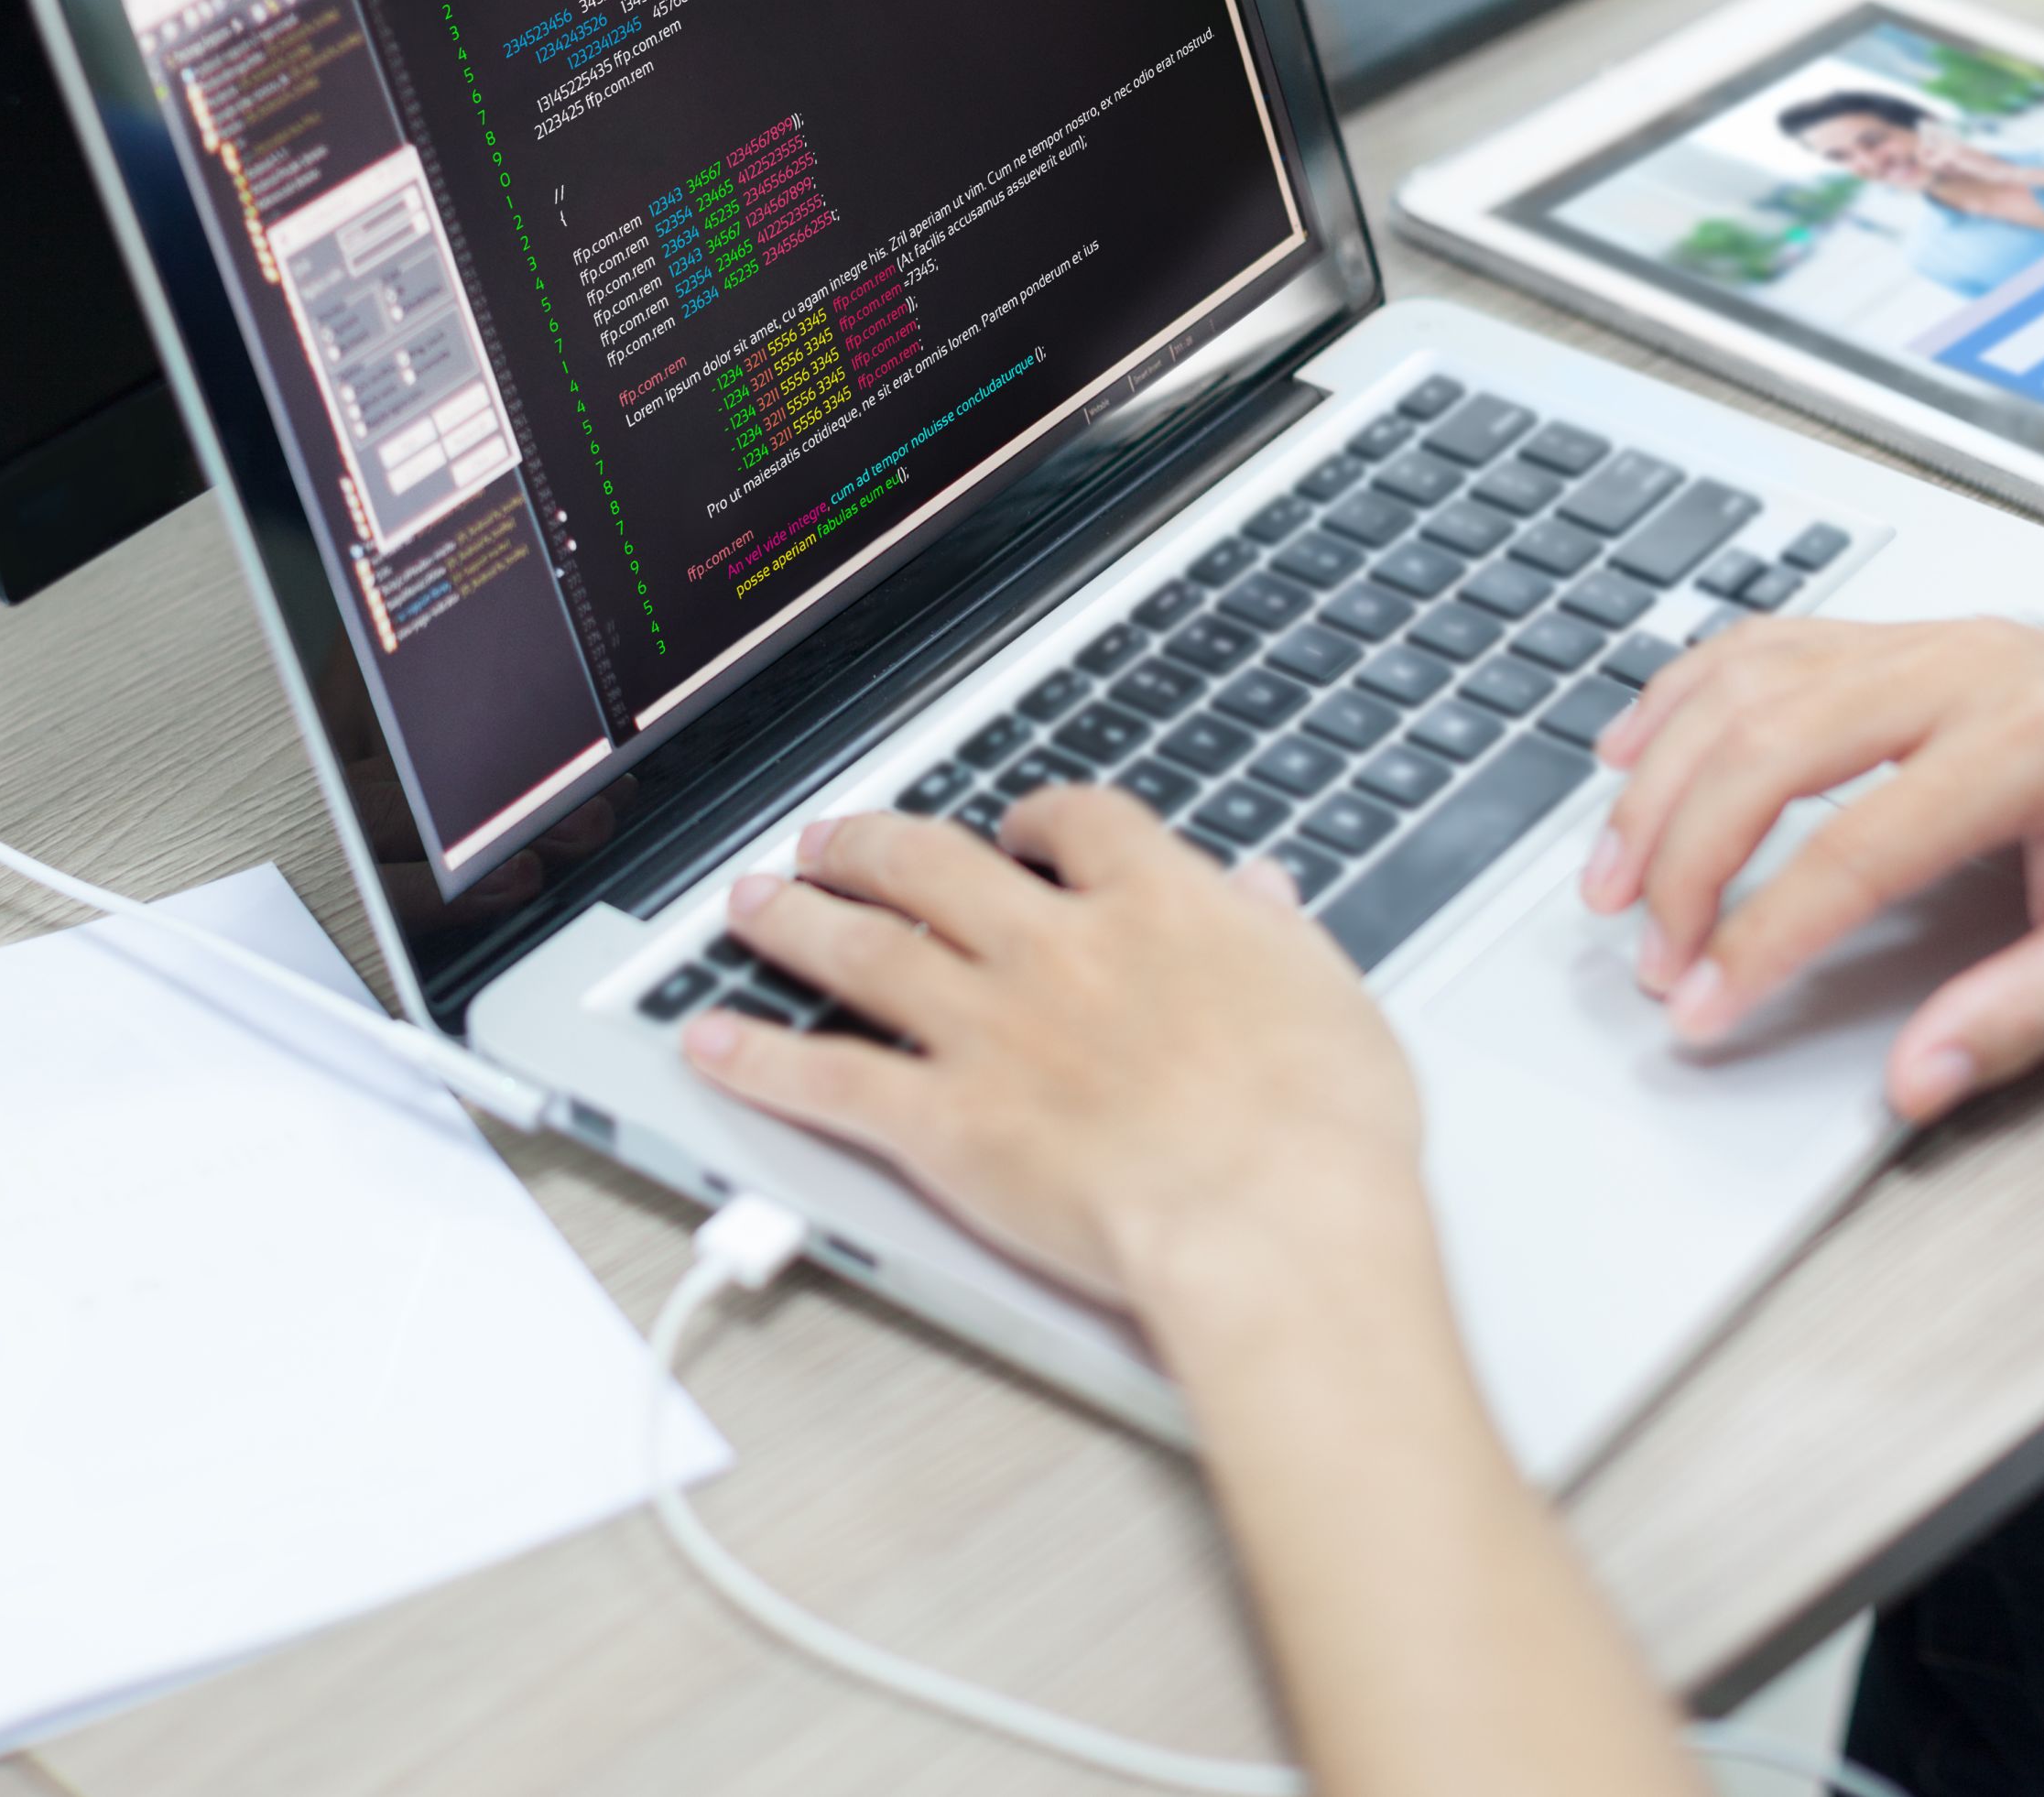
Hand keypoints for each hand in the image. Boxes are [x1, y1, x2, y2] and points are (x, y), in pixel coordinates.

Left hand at [682, 787, 1425, 1322]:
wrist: (1269, 1226)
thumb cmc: (1324, 1135)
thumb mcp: (1334, 999)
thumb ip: (1278, 937)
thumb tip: (1260, 897)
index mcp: (1158, 908)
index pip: (1078, 824)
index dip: (1036, 817)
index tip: (1019, 825)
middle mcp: (1055, 949)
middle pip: (933, 865)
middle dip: (870, 845)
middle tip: (831, 839)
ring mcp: (989, 1031)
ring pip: (861, 950)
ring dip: (793, 919)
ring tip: (749, 902)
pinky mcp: (943, 1122)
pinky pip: (826, 1078)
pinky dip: (755, 1057)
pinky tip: (708, 1042)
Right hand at [1584, 613, 2043, 1121]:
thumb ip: (2024, 1014)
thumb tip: (1918, 1082)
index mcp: (2029, 746)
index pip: (1851, 851)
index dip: (1760, 938)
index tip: (1706, 1007)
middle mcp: (1961, 670)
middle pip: (1766, 752)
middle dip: (1682, 862)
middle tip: (1649, 956)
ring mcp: (1923, 637)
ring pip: (1743, 689)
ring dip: (1660, 782)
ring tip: (1612, 874)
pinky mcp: (1899, 632)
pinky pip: (1762, 644)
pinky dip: (1681, 696)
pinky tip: (1632, 751)